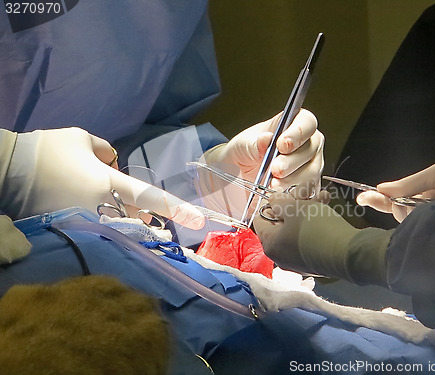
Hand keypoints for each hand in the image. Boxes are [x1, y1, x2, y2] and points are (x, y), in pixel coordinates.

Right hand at [2, 128, 204, 228]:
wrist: (7, 168)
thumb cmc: (47, 149)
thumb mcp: (82, 139)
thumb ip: (107, 152)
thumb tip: (114, 165)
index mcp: (107, 181)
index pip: (149, 196)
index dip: (176, 208)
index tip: (199, 221)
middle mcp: (99, 207)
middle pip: (136, 223)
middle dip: (146, 223)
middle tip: (153, 222)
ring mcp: (84, 224)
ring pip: (118, 233)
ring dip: (128, 229)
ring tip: (128, 224)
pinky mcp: (69, 233)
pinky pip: (98, 237)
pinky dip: (106, 233)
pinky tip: (107, 228)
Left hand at [198, 109, 323, 214]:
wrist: (238, 177)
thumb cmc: (244, 154)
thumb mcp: (242, 145)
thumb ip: (254, 143)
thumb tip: (266, 139)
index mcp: (293, 124)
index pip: (307, 123)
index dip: (298, 133)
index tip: (282, 145)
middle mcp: (307, 144)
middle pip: (311, 150)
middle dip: (291, 162)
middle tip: (275, 170)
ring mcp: (311, 166)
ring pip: (312, 173)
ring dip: (292, 181)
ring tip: (273, 185)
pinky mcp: (309, 187)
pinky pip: (309, 193)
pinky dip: (294, 196)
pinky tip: (279, 196)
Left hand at [253, 180, 390, 284]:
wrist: (349, 253)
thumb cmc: (318, 230)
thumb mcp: (295, 208)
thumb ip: (280, 202)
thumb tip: (273, 200)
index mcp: (270, 244)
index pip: (260, 219)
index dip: (271, 203)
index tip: (283, 194)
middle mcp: (281, 255)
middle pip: (281, 222)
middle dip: (294, 202)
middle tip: (306, 189)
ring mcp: (298, 259)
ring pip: (298, 227)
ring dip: (308, 208)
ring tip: (322, 195)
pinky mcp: (314, 259)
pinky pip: (309, 236)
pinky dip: (315, 221)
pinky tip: (326, 206)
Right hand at [357, 162, 434, 221]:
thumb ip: (408, 183)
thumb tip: (380, 188)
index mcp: (426, 196)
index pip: (396, 199)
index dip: (378, 199)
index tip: (359, 198)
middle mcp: (427, 213)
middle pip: (398, 213)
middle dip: (400, 206)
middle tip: (422, 202)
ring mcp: (433, 227)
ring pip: (408, 223)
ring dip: (415, 215)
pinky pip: (419, 235)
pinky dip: (420, 228)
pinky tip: (434, 223)